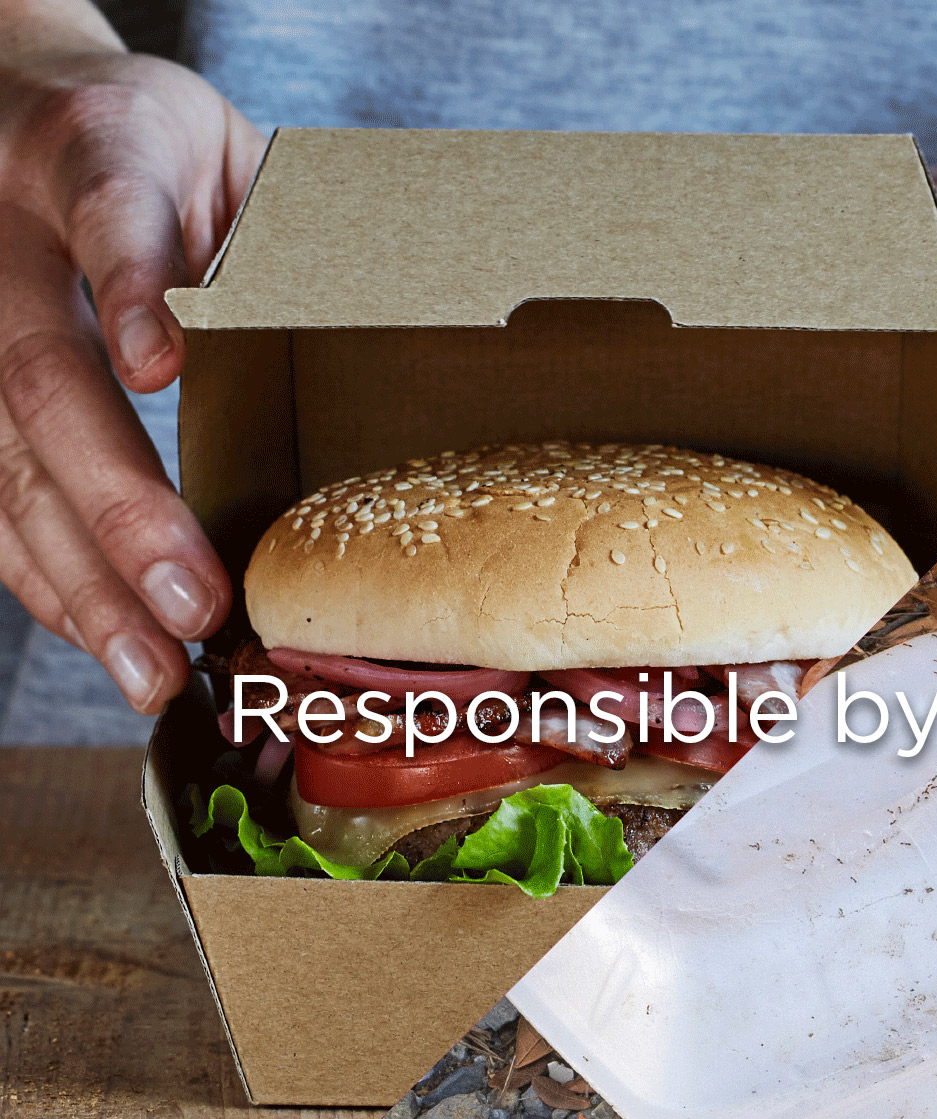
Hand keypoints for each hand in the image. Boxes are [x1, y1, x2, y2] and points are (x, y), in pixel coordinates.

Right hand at [0, 24, 263, 711]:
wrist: (33, 115)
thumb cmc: (163, 152)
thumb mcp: (229, 154)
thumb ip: (273, 232)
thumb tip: (382, 325)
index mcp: (95, 151)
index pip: (110, 211)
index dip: (131, 285)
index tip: (161, 362)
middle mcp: (7, 240)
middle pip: (43, 377)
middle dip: (119, 505)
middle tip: (193, 603)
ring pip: (4, 462)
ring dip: (82, 579)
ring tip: (150, 667)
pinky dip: (53, 581)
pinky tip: (109, 643)